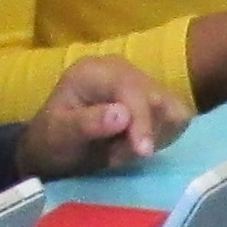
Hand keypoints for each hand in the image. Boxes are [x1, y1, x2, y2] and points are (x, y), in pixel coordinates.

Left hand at [24, 55, 185, 173]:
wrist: (53, 147)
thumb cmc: (51, 140)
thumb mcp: (59, 134)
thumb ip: (87, 123)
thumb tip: (122, 115)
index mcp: (96, 71)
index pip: (132, 90)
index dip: (142, 121)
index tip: (144, 152)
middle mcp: (122, 70)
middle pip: (158, 98)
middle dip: (145, 133)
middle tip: (117, 156)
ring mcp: (140, 83)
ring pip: (172, 109)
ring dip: (154, 137)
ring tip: (121, 149)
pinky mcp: (153, 100)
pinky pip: (175, 119)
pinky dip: (162, 136)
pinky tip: (134, 145)